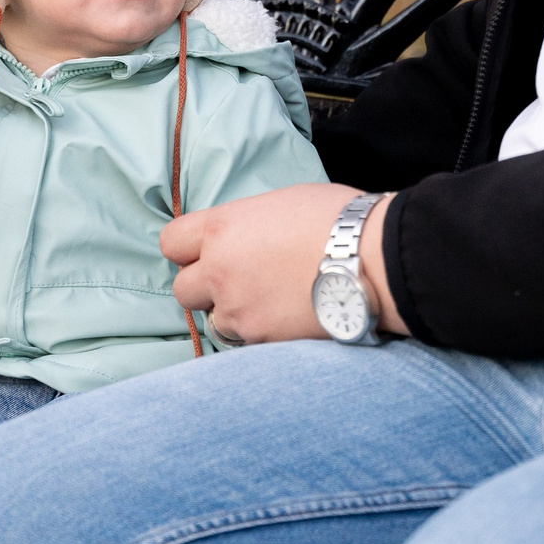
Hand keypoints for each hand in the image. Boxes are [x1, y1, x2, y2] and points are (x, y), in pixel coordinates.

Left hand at [163, 182, 411, 343]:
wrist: (373, 259)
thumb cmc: (336, 218)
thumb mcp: (281, 203)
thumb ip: (247, 224)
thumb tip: (246, 236)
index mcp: (221, 228)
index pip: (170, 243)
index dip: (187, 249)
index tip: (205, 251)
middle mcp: (219, 270)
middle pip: (182, 289)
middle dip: (204, 287)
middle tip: (236, 280)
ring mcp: (238, 310)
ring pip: (214, 320)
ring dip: (233, 313)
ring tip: (269, 301)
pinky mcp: (261, 339)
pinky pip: (246, 340)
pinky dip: (260, 332)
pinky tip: (287, 318)